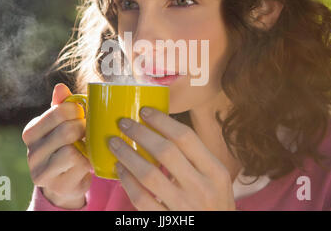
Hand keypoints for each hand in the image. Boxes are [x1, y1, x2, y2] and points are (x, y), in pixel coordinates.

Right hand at [22, 83, 91, 208]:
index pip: (58, 111)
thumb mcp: (61, 125)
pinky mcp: (56, 185)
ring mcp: (41, 171)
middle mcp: (31, 151)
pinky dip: (87, 162)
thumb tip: (60, 87)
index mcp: (31, 131)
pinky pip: (78, 167)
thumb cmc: (65, 146)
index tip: (82, 114)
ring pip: (70, 151)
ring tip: (86, 146)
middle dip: (83, 129)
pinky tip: (86, 161)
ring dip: (85, 147)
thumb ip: (61, 106)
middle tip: (88, 131)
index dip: (77, 110)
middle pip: (67, 131)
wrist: (66, 181)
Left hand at [108, 106, 235, 210]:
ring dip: (127, 154)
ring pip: (148, 174)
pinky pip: (140, 199)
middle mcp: (201, 188)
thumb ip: (196, 158)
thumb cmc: (214, 204)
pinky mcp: (166, 223)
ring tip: (114, 142)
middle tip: (124, 123)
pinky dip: (127, 181)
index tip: (145, 111)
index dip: (162, 121)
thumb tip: (162, 128)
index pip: (186, 138)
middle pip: (165, 151)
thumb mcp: (216, 179)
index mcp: (215, 172)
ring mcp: (183, 208)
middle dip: (140, 133)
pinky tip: (120, 169)